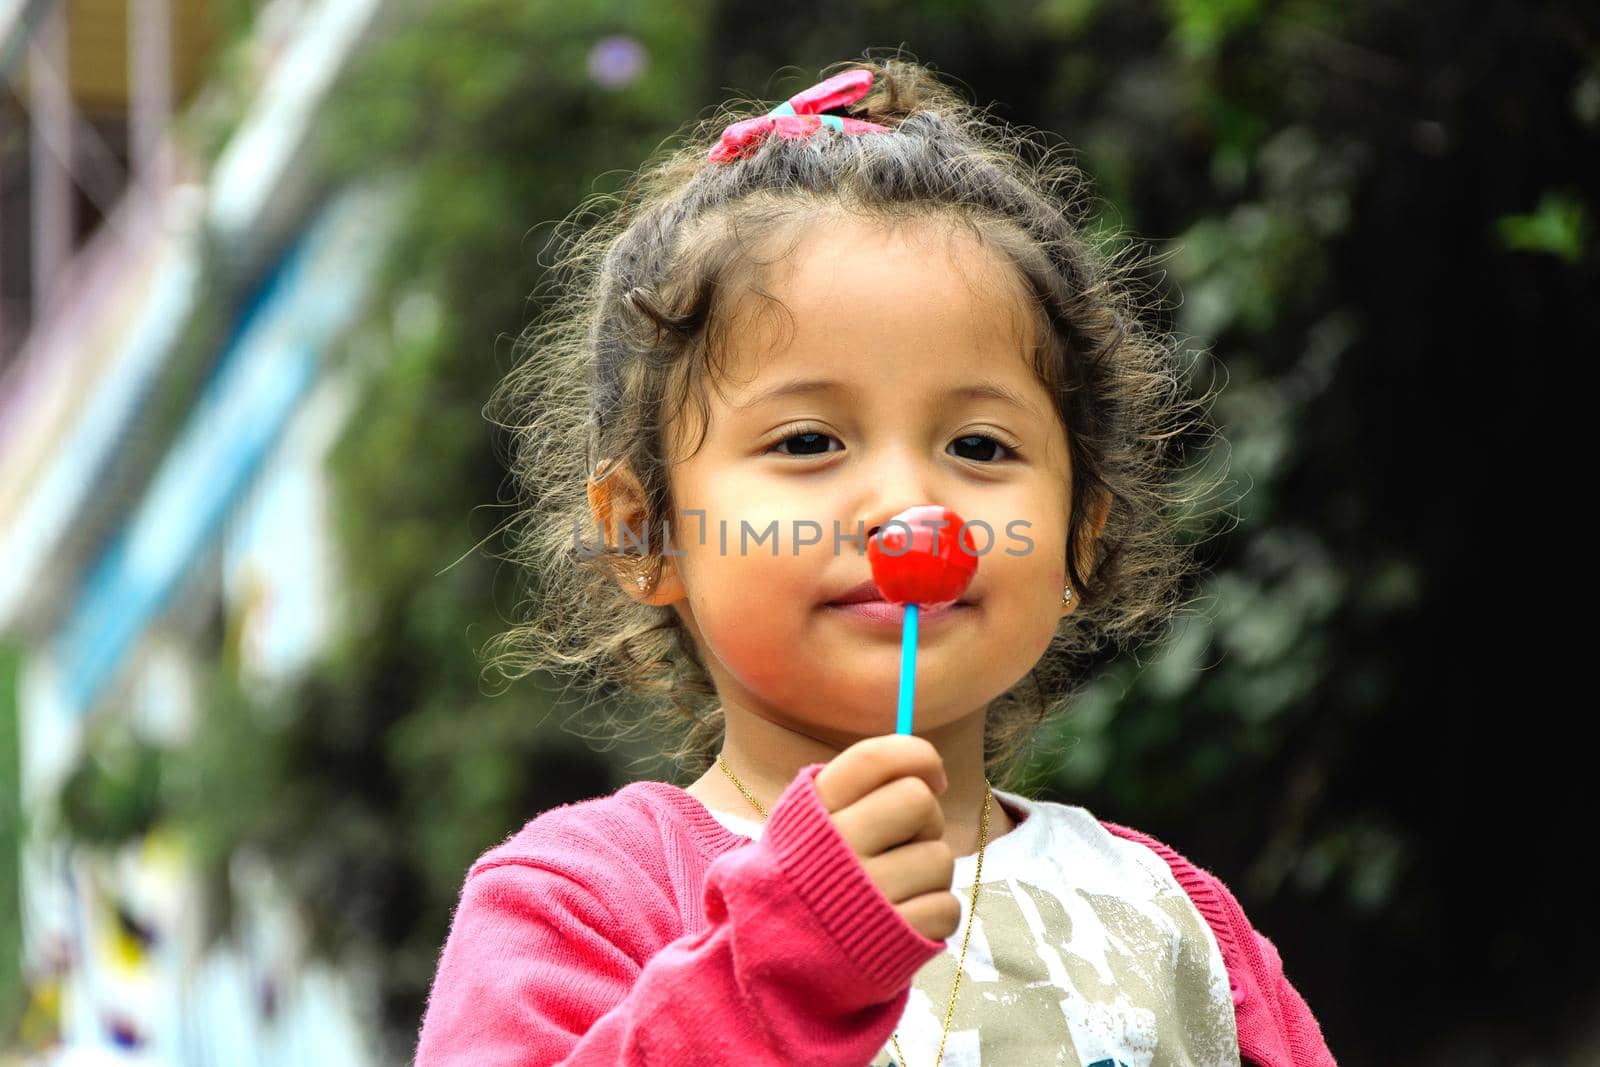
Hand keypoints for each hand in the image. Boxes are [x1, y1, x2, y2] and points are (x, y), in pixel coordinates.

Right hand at [813, 734, 957, 941]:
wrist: (779, 958)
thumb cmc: (810, 877)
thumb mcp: (806, 824)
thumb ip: (855, 788)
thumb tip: (928, 767)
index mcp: (813, 810)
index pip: (876, 758)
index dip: (919, 757)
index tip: (933, 778)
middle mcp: (837, 846)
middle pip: (918, 800)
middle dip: (925, 819)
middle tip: (906, 840)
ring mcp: (867, 894)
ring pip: (939, 857)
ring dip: (928, 872)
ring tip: (897, 887)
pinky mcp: (894, 937)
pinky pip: (947, 906)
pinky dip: (933, 913)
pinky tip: (903, 919)